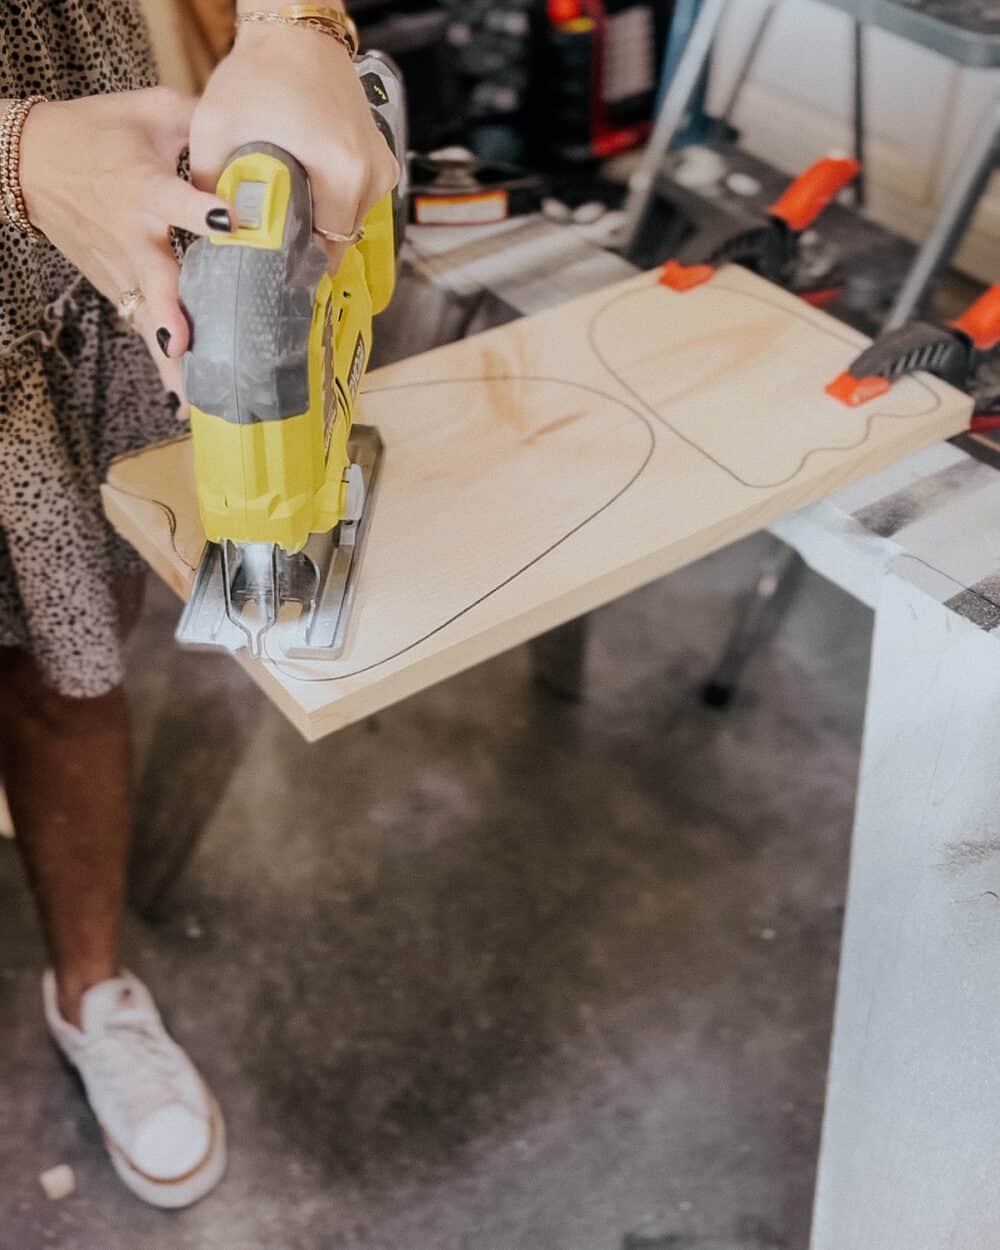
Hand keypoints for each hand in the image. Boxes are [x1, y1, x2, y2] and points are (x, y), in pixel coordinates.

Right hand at [19, 88, 231, 410]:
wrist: (26, 161)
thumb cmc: (95, 132)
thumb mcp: (148, 111)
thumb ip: (202, 120)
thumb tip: (255, 129)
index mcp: (143, 187)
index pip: (176, 200)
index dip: (203, 211)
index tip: (231, 223)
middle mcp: (132, 235)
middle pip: (155, 279)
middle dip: (171, 311)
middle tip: (185, 344)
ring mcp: (121, 269)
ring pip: (148, 317)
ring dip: (169, 359)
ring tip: (193, 402)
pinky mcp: (116, 288)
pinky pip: (144, 328)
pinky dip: (163, 364)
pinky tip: (184, 403)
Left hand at [190, 23, 399, 271]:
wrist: (295, 32)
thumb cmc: (259, 73)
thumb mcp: (216, 129)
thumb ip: (211, 186)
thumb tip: (213, 232)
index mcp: (342, 173)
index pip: (326, 248)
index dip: (297, 263)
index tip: (273, 269)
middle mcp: (371, 175)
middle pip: (339, 240)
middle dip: (307, 245)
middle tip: (274, 240)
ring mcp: (381, 167)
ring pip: (349, 223)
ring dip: (320, 225)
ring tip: (288, 211)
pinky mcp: (380, 160)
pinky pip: (357, 202)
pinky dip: (332, 204)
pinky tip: (306, 190)